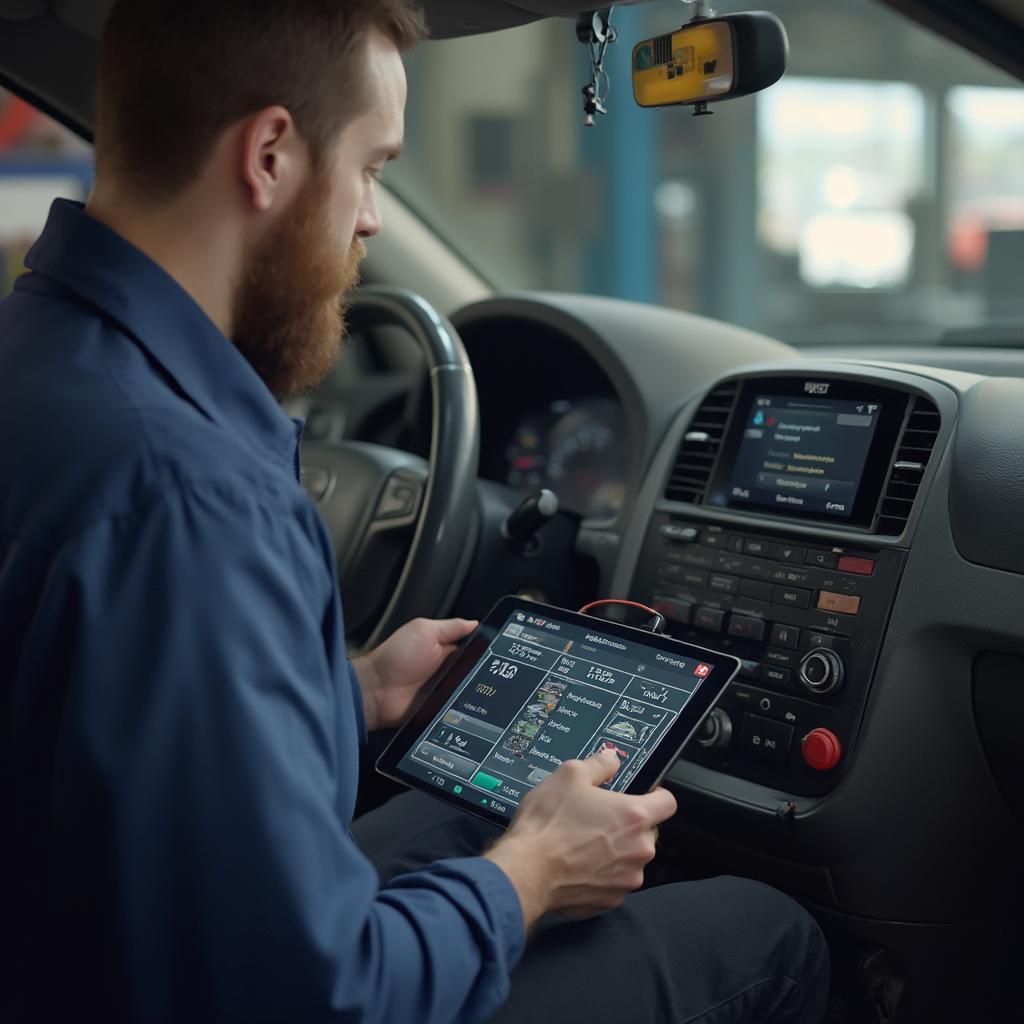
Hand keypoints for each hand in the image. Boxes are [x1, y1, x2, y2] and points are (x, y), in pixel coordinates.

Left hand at [353, 617, 477, 731]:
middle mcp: (447, 668)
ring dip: (473, 688)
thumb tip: (475, 623)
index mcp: (445, 648)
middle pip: (476, 669)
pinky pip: (460, 707)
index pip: (474, 647)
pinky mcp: (442, 707)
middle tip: (483, 669)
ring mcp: (445, 689)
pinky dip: (464, 705)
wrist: (376, 691)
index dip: (484, 648)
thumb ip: (450, 627)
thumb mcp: (423, 631)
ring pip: (472, 689)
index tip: (496, 649)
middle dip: (483, 670)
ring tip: (468, 684)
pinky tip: (463, 701)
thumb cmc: (394, 658)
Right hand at [484, 748, 676, 928]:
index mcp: (635, 816)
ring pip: (630, 859)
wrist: (525, 871)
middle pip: (648, 832)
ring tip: (582, 842)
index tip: (641, 793)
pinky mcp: (609, 900)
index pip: (668, 802)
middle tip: (599, 816)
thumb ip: (599, 765)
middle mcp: (638, 851)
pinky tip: (576, 864)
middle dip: (629, 824)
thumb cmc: (548, 824)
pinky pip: (613, 882)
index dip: (656, 794)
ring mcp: (626, 880)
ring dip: (615, 851)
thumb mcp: (569, 775)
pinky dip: (599, 873)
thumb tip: (611, 760)